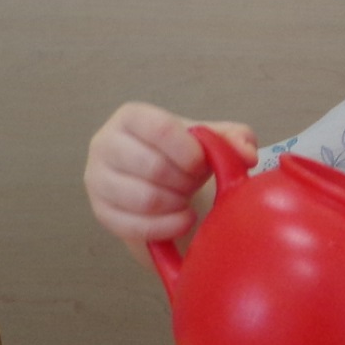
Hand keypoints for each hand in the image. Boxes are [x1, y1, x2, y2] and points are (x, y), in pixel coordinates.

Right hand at [83, 102, 257, 244]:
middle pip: (152, 166)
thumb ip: (234, 138)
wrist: (161, 184)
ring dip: (176, 204)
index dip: (189, 152)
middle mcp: (105, 143)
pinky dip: (166, 227)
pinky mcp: (101, 212)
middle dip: (184, 181)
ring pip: (143, 199)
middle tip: (193, 184)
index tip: (203, 165)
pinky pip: (134, 226)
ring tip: (185, 201)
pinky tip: (181, 221)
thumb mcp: (209, 140)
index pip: (159, 128)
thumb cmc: (183, 156)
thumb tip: (247, 154)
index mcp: (132, 117)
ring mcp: (97, 179)